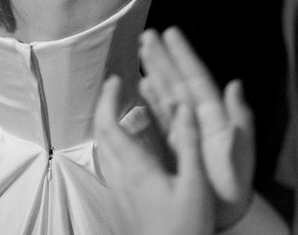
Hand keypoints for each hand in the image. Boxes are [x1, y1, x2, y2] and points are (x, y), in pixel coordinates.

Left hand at [95, 75, 213, 234]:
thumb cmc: (185, 226)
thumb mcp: (195, 183)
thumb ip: (188, 143)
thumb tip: (184, 107)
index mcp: (136, 167)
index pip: (111, 124)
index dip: (109, 98)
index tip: (115, 78)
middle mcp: (120, 177)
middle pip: (102, 134)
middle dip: (105, 106)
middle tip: (116, 87)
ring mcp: (117, 192)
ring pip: (104, 150)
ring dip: (109, 125)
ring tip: (123, 111)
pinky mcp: (120, 203)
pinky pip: (110, 165)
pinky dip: (114, 145)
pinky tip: (129, 148)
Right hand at [138, 28, 254, 230]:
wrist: (225, 214)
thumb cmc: (235, 183)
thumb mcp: (242, 152)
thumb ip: (239, 119)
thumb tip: (236, 85)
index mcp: (215, 115)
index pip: (196, 78)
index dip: (183, 55)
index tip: (171, 33)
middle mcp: (198, 117)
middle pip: (177, 81)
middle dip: (163, 58)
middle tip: (148, 35)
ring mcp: (185, 129)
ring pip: (166, 94)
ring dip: (155, 72)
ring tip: (142, 52)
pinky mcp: (173, 144)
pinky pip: (159, 116)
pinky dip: (150, 100)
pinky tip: (142, 87)